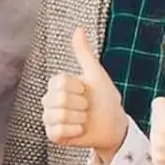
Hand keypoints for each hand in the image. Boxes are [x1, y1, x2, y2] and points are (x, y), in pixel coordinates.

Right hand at [42, 28, 127, 162]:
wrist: (114, 125)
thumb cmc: (105, 98)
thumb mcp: (95, 73)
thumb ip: (84, 52)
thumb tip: (79, 29)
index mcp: (57, 84)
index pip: (60, 82)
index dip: (78, 87)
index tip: (86, 91)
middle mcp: (50, 100)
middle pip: (60, 99)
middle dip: (81, 104)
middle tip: (87, 107)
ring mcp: (50, 118)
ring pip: (58, 115)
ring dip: (79, 119)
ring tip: (84, 119)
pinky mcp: (53, 135)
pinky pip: (57, 131)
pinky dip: (74, 131)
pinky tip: (80, 129)